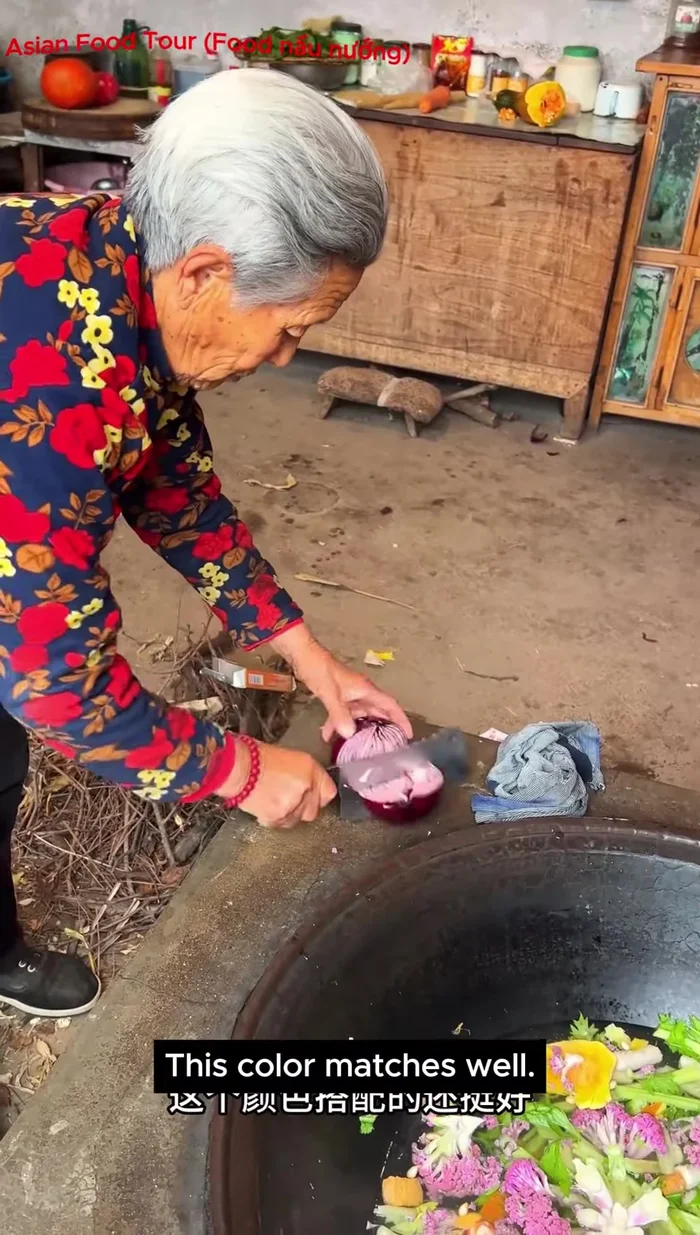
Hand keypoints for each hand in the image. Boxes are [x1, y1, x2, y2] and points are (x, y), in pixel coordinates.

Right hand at [216, 738, 335, 827]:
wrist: (237, 767)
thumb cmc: (258, 756)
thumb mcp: (291, 758)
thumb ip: (308, 774)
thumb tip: (313, 787)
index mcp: (310, 770)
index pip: (329, 792)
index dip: (320, 794)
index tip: (313, 794)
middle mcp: (305, 789)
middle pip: (314, 810)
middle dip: (304, 806)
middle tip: (289, 797)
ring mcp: (292, 806)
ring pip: (297, 819)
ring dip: (289, 813)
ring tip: (274, 798)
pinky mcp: (276, 819)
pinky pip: (282, 824)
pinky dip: (276, 818)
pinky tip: (266, 804)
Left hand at [270, 623, 411, 743]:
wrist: (303, 655)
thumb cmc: (319, 669)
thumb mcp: (329, 693)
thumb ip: (339, 714)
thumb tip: (350, 734)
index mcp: (365, 689)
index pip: (390, 705)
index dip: (401, 720)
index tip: (408, 735)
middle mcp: (361, 692)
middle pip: (378, 712)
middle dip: (383, 729)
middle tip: (387, 748)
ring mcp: (350, 694)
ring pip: (359, 714)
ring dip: (357, 729)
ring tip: (358, 748)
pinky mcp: (338, 695)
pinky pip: (344, 713)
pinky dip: (338, 723)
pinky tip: (328, 736)